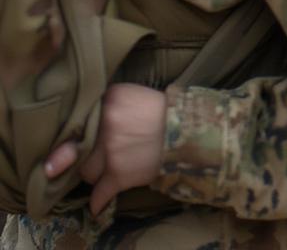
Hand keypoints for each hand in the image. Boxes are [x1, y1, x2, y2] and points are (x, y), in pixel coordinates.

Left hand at [44, 83, 166, 214]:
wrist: (189, 130)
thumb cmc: (163, 111)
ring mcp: (110, 152)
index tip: (85, 137)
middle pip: (81, 149)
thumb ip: (110, 104)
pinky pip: (99, 194)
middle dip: (88, 154)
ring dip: (96, 174)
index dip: (84, 130)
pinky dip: (98, 201)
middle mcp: (106, 124)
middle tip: (102, 154)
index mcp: (110, 99)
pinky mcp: (118, 175)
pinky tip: (98, 204)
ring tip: (109, 170)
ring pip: (87, 172)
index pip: (82, 120)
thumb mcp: (135, 96)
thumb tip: (87, 123)